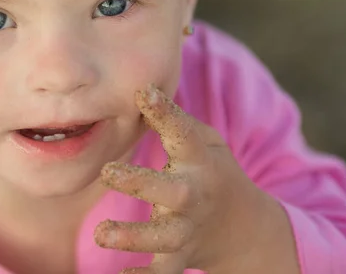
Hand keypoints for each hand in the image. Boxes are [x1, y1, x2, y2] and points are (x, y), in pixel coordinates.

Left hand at [93, 83, 279, 273]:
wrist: (245, 228)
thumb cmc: (212, 169)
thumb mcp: (204, 141)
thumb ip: (174, 120)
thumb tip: (139, 90)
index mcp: (199, 159)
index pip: (183, 132)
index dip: (164, 112)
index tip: (144, 93)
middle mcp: (194, 194)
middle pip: (172, 190)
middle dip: (140, 183)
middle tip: (109, 173)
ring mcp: (188, 229)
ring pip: (163, 237)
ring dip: (133, 237)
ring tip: (100, 233)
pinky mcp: (179, 256)